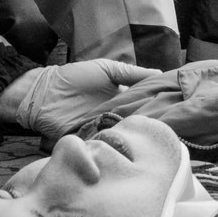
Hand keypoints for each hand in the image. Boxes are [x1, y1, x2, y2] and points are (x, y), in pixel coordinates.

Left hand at [0, 60, 161, 139]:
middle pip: (137, 125)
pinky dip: (113, 147)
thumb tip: (160, 72)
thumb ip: (132, 73)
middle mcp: (115, 117)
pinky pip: (105, 147)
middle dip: (149, 127)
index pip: (144, 108)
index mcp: (122, 101)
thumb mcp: (106, 69)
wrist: (42, 93)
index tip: (175, 112)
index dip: (158, 110)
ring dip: (132, 138)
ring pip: (124, 137)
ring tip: (150, 141)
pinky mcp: (90, 143)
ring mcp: (103, 131)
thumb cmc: (73, 77)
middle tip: (168, 130)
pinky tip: (125, 147)